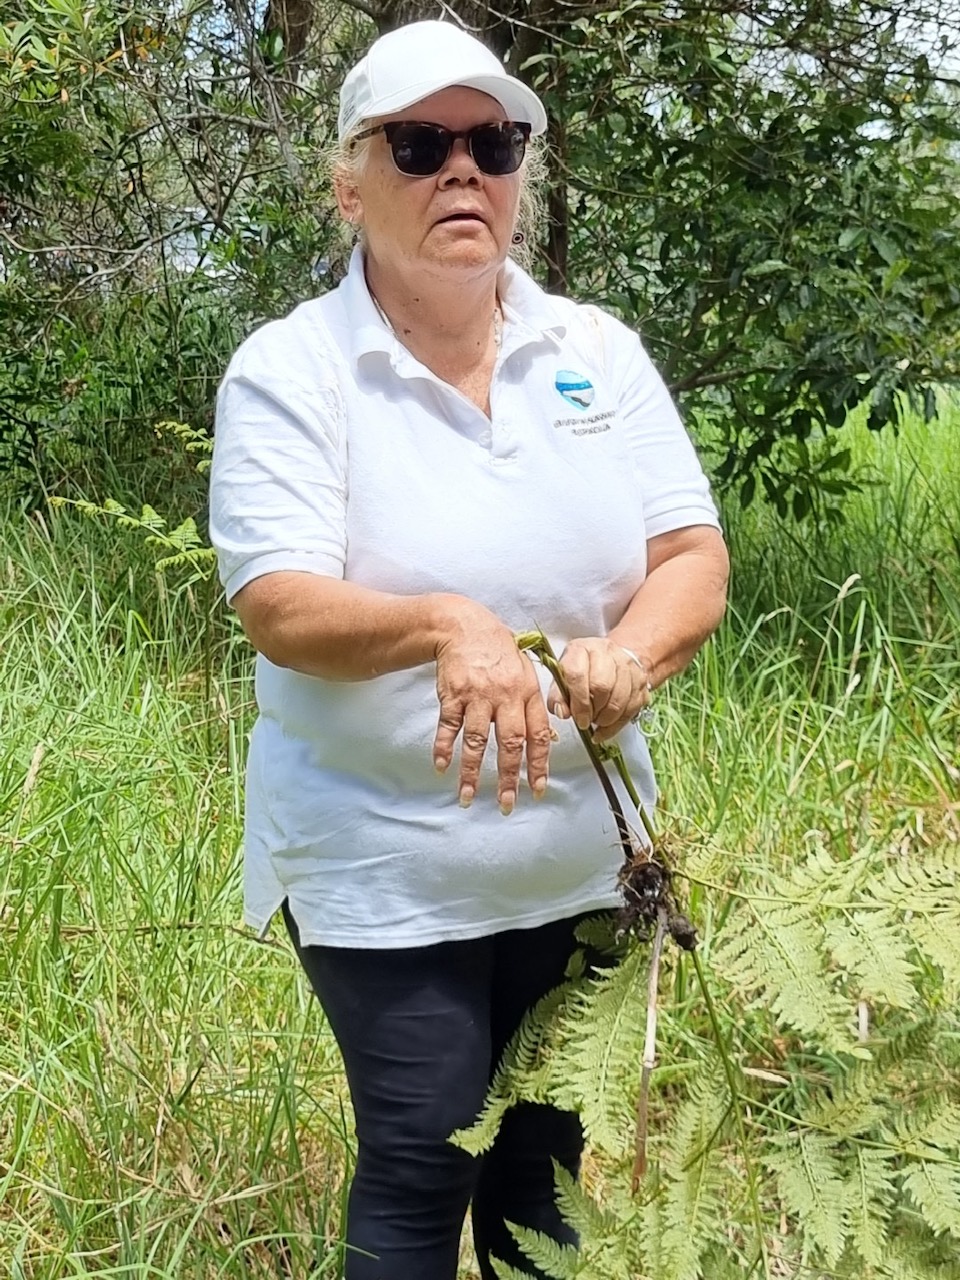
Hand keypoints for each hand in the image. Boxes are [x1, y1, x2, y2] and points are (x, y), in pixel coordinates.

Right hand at [433, 601, 550, 813]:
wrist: (465, 626)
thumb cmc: (499, 653)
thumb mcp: (525, 672)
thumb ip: (534, 705)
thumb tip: (546, 740)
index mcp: (527, 693)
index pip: (537, 735)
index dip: (538, 765)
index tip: (537, 790)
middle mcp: (505, 697)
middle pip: (509, 743)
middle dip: (508, 777)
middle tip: (506, 804)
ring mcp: (477, 696)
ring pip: (476, 740)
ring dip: (471, 772)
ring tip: (468, 797)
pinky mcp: (453, 694)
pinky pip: (448, 726)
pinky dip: (443, 748)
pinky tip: (441, 767)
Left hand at [547, 637, 651, 743]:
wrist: (610, 660)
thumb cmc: (581, 671)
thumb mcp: (562, 678)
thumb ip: (558, 695)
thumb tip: (561, 712)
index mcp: (581, 649)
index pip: (578, 675)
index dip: (578, 702)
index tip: (577, 718)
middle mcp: (606, 652)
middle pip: (602, 687)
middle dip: (593, 711)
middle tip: (586, 720)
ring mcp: (627, 664)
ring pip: (619, 700)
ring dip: (605, 718)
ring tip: (596, 720)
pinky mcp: (641, 680)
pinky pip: (631, 709)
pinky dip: (617, 724)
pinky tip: (606, 727)